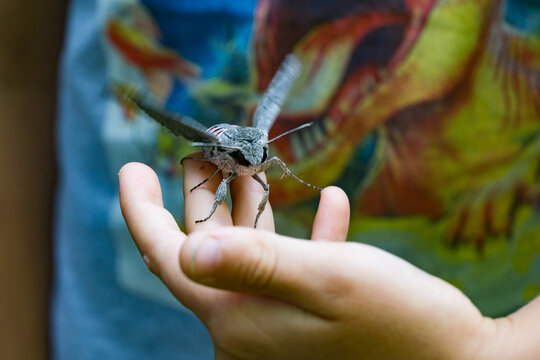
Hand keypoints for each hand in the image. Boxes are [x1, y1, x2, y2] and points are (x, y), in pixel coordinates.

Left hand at [119, 160, 518, 359]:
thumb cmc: (400, 321)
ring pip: (248, 253)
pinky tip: (329, 203)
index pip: (168, 258)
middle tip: (206, 149)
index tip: (132, 167)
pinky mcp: (309, 318)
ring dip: (252, 207)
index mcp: (239, 316)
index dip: (141, 211)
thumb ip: (256, 262)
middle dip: (204, 196)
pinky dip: (305, 235)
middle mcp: (248, 323)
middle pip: (207, 249)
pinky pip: (292, 268)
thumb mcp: (330, 279)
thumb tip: (188, 248)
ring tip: (250, 161)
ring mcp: (277, 323)